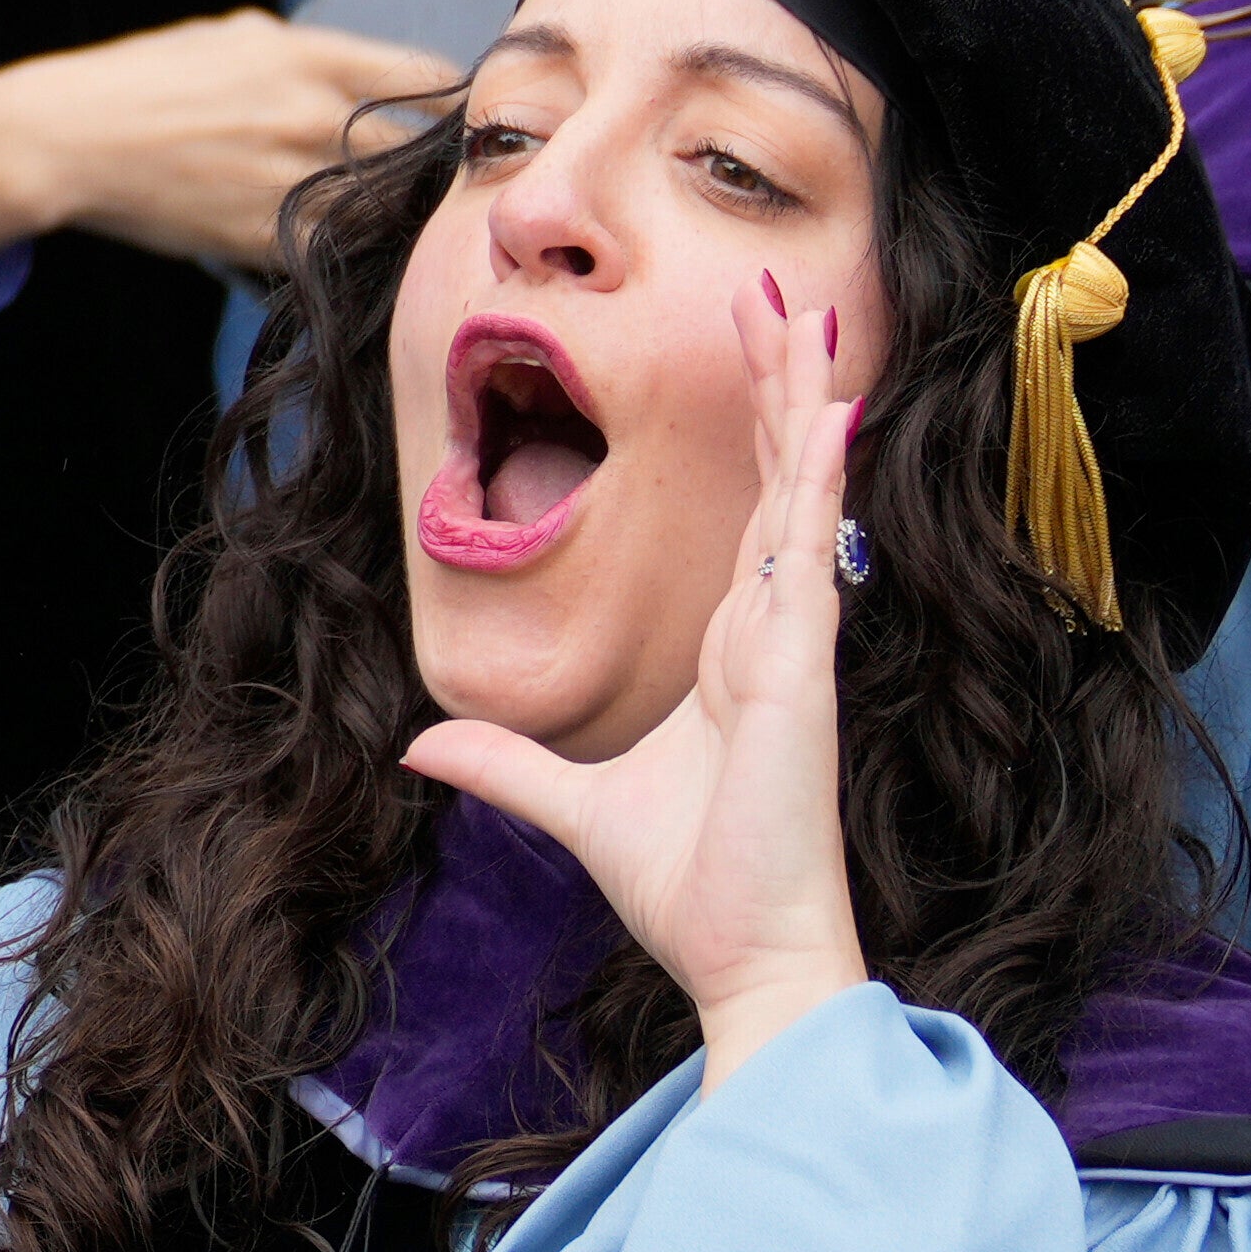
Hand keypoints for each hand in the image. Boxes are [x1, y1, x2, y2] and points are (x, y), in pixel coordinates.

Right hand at [0, 9, 426, 276]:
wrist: (71, 139)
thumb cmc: (146, 76)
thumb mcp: (232, 36)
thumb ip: (303, 50)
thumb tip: (352, 68)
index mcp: (307, 58)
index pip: (426, 76)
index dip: (464, 98)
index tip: (477, 112)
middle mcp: (309, 119)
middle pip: (422, 153)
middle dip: (446, 166)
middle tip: (466, 176)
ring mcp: (290, 183)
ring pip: (388, 212)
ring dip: (407, 218)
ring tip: (424, 224)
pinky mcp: (263, 238)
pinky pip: (337, 250)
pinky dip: (355, 251)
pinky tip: (364, 251)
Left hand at [417, 256, 873, 1076]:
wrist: (744, 962)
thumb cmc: (690, 888)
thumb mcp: (573, 809)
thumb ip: (507, 767)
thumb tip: (423, 746)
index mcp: (734, 653)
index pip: (748, 513)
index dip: (753, 428)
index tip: (748, 344)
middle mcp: (771, 636)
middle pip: (780, 480)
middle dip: (780, 383)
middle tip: (784, 290)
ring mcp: (792, 652)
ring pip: (803, 498)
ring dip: (804, 401)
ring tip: (809, 315)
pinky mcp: (802, 679)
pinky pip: (811, 562)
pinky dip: (819, 483)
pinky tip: (827, 412)